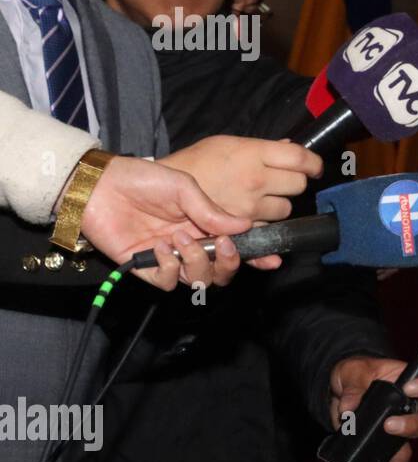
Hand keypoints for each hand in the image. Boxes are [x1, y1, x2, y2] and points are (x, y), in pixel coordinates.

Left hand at [79, 155, 251, 290]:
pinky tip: (159, 247)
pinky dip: (169, 267)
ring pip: (198, 281)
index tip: (271, 259)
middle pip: (221, 272)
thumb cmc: (142, 179)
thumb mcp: (184, 187)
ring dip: (196, 262)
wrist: (100, 184)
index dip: (256, 256)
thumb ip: (212, 211)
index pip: (236, 246)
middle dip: (229, 263)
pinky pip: (167, 282)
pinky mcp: (144, 268)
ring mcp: (168, 258)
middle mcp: (190, 245)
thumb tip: (245, 226)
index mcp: (204, 225)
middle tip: (222, 245)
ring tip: (181, 238)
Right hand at [161, 135, 322, 222]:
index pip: (301, 158)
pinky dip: (267, 236)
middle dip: (292, 185)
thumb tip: (291, 147)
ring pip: (284, 212)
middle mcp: (255, 181)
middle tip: (279, 183)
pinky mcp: (240, 231)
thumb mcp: (226, 144)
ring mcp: (249, 209)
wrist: (160, 190)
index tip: (315, 167)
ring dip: (277, 208)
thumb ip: (262, 148)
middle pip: (298, 186)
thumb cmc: (193, 163)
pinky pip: (267, 237)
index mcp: (252, 155)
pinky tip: (265, 232)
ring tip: (257, 202)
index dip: (314, 163)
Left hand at [328, 355, 417, 461]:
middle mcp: (409, 409)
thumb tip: (349, 410)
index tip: (410, 389)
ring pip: (406, 449)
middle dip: (413, 427)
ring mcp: (396, 431)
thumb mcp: (352, 371)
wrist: (338, 390)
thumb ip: (353, 387)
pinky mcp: (380, 448)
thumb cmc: (355, 373)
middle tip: (391, 427)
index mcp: (409, 384)